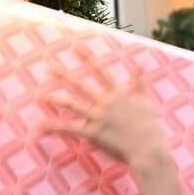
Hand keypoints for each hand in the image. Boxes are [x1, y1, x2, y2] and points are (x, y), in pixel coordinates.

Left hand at [43, 57, 170, 175]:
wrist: (149, 148)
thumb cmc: (151, 127)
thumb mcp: (147, 102)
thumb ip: (140, 83)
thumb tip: (139, 66)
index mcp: (119, 94)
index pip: (101, 71)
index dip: (88, 58)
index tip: (76, 46)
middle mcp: (106, 102)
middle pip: (81, 85)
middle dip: (65, 75)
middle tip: (50, 65)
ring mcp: (98, 117)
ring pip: (73, 105)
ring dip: (56, 100)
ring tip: (42, 96)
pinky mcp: (93, 134)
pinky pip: (71, 129)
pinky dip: (55, 128)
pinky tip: (42, 126)